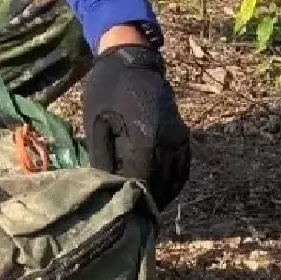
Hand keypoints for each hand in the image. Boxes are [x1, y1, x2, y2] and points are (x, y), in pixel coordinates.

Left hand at [82, 44, 190, 209]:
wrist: (132, 59)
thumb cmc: (106, 90)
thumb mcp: (97, 123)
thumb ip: (104, 157)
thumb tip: (109, 188)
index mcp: (144, 139)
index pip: (142, 182)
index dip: (134, 200)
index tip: (126, 216)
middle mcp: (167, 141)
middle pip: (162, 183)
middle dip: (149, 202)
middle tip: (137, 219)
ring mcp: (178, 136)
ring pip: (176, 177)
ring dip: (164, 194)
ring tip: (148, 210)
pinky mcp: (182, 132)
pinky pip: (183, 164)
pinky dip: (175, 180)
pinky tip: (163, 191)